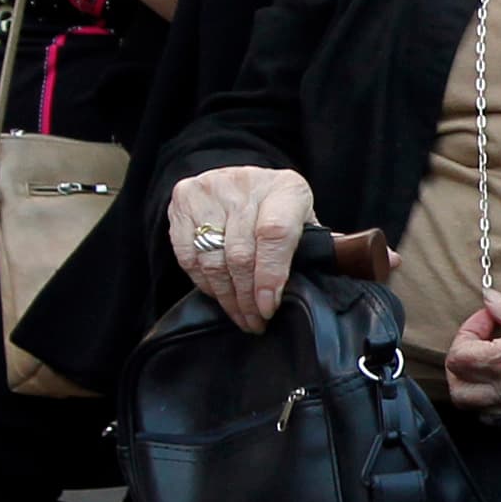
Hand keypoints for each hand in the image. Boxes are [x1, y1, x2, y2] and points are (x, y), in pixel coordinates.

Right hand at [167, 166, 316, 330]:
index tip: (268, 307)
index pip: (274, 234)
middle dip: (247, 297)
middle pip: (240, 254)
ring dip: (227, 297)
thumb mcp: (302, 220)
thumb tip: (317, 284)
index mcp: (286, 188)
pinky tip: (219, 294)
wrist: (241, 180)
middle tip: (255, 321)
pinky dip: (204, 282)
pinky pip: (188, 256)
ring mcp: (210, 189)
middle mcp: (246, 183)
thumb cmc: (277, 209)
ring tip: (240, 316)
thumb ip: (311, 249)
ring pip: (212, 259)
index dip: (269, 275)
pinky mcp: (183, 199)